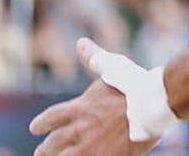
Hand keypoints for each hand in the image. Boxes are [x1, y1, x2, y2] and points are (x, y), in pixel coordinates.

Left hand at [30, 41, 158, 155]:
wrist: (153, 103)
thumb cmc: (135, 83)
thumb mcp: (112, 67)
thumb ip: (95, 58)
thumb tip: (81, 43)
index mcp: (79, 107)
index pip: (50, 118)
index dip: (40, 124)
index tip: (35, 128)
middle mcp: (79, 129)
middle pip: (52, 145)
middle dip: (45, 149)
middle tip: (41, 152)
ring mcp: (90, 147)